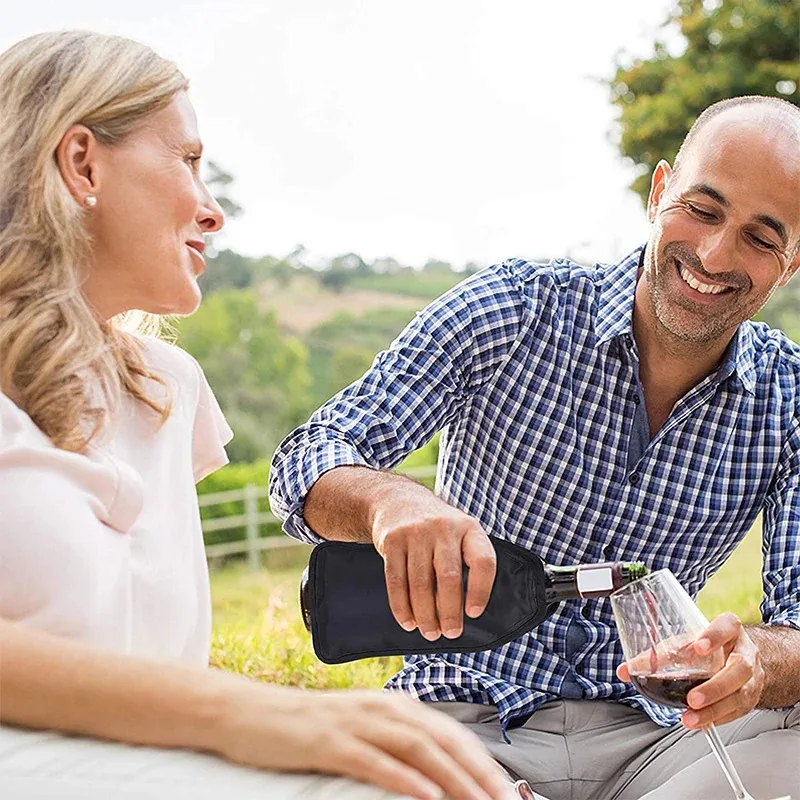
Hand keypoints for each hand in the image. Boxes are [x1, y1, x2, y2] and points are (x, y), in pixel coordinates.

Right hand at [218, 683, 512, 799]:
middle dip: (479, 773)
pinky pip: (375, 761)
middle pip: (442, 740)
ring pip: (418, 749)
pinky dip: (405, 780)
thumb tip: (434, 770)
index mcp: (392, 705)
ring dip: (454, 778)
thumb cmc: (308, 727)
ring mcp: (356, 723)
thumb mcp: (359, 727)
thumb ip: (395, 741)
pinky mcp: (330, 743)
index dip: (482, 761)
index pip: (449, 732)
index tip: (508, 790)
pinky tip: (427, 797)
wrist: (251, 713)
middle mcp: (381, 708)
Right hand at [370, 490, 495, 640]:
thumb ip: (468, 561)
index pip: (483, 561)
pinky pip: (396, 580)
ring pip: (421, 583)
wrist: (397, 500)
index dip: (480, 590)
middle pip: (449, 578)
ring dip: (426, 615)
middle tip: (450, 633)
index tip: (474, 614)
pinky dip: (401, 606)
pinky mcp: (392, 540)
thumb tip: (471, 611)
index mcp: (469, 528)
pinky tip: (408, 622)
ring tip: (430, 633)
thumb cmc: (437, 528)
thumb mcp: (460, 532)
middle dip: (450, 612)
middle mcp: (444, 527)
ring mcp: (416, 533)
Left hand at [616, 611, 764, 728]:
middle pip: (739, 668)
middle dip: (715, 686)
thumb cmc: (708, 645)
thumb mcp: (688, 640)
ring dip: (714, 709)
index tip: (698, 647)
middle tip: (692, 697)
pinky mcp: (750, 697)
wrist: (738, 654)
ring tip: (691, 717)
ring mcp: (752, 676)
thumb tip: (627, 670)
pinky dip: (718, 718)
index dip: (714, 636)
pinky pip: (738, 711)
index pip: (726, 627)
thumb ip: (659, 653)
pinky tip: (701, 722)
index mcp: (729, 629)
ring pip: (741, 694)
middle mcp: (745, 651)